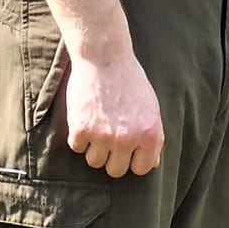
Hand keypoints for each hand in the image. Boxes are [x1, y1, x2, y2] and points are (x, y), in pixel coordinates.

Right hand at [63, 46, 163, 178]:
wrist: (104, 57)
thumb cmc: (129, 80)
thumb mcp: (151, 107)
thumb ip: (151, 136)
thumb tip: (150, 164)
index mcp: (150, 135)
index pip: (141, 169)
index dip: (132, 160)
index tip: (126, 150)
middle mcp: (128, 139)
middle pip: (116, 171)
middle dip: (111, 157)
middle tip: (107, 137)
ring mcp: (103, 136)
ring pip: (94, 162)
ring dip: (93, 147)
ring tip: (96, 124)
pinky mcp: (81, 129)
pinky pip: (77, 147)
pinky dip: (78, 135)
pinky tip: (85, 116)